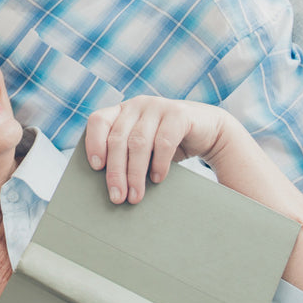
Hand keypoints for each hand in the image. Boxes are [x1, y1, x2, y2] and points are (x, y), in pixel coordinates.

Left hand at [84, 96, 227, 203]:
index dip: (94, 142)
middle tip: (117, 197)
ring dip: (135, 173)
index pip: (98, 121)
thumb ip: (125, 155)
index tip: (95, 167)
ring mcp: (158, 106)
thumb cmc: (167, 144)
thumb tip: (109, 188)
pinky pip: (163, 141)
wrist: (208, 131)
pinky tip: (157, 179)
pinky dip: (159, 164)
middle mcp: (137, 105)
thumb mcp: (143, 147)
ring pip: (138, 142)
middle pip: (118, 139)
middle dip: (116, 171)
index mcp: (122, 111)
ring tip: (135, 196)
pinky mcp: (179, 114)